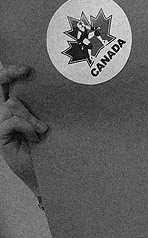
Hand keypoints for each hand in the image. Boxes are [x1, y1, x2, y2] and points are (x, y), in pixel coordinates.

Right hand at [0, 65, 46, 193]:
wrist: (48, 170)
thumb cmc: (49, 144)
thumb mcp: (47, 120)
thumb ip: (42, 105)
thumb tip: (52, 84)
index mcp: (16, 104)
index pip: (6, 82)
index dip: (11, 70)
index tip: (27, 67)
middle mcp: (4, 111)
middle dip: (9, 73)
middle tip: (26, 70)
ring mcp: (0, 123)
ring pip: (10, 104)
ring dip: (29, 115)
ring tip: (42, 129)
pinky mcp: (0, 136)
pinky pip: (11, 121)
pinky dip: (26, 127)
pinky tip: (35, 137)